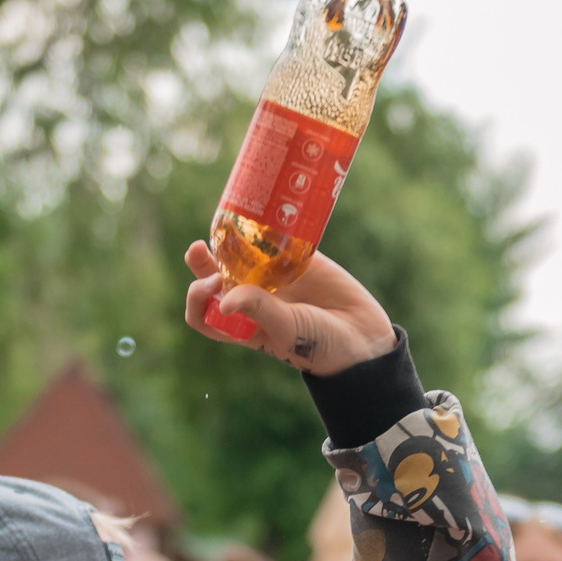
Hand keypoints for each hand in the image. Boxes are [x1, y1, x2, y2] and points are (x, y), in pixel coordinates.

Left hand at [182, 243, 396, 376]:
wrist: (362, 337)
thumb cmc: (319, 346)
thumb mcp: (287, 331)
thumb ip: (259, 311)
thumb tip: (222, 301)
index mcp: (241, 323)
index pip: (202, 311)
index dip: (198, 297)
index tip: (212, 287)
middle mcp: (250, 298)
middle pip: (213, 274)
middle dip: (201, 261)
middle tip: (200, 249)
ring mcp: (271, 276)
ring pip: (239, 252)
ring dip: (227, 238)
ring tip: (223, 225)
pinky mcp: (295, 258)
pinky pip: (274, 238)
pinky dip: (264, 227)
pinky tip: (256, 214)